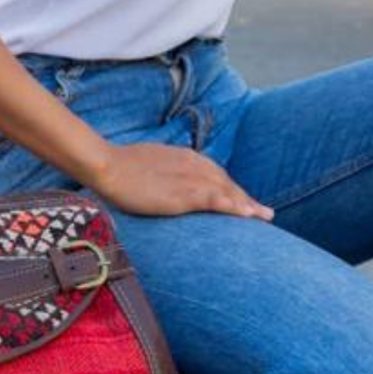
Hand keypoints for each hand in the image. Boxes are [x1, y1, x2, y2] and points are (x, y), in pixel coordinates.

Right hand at [87, 140, 274, 219]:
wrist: (108, 166)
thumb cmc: (119, 167)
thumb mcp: (147, 164)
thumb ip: (161, 172)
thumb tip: (161, 183)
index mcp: (184, 157)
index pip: (215, 174)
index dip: (230, 188)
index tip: (242, 200)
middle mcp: (193, 164)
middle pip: (226, 182)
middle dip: (245, 196)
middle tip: (263, 212)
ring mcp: (191, 178)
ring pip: (227, 190)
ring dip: (247, 203)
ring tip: (264, 216)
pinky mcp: (186, 193)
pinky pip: (218, 200)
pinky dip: (236, 206)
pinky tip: (249, 215)